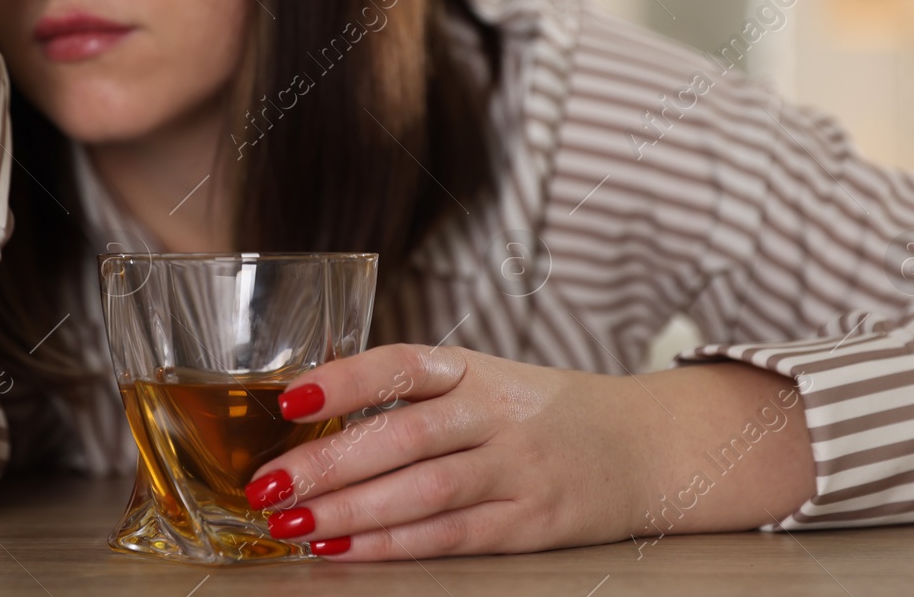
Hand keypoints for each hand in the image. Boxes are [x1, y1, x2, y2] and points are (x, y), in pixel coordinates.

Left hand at [245, 343, 814, 560]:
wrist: (647, 446)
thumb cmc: (544, 411)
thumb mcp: (486, 380)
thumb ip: (415, 396)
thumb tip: (312, 412)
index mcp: (477, 369)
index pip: (404, 364)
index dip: (347, 378)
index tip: (293, 395)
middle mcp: (498, 413)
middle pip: (403, 438)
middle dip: (328, 465)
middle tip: (266, 484)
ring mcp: (517, 470)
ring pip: (422, 493)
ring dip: (350, 514)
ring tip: (291, 523)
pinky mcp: (530, 524)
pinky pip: (451, 537)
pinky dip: (393, 545)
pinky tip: (345, 550)